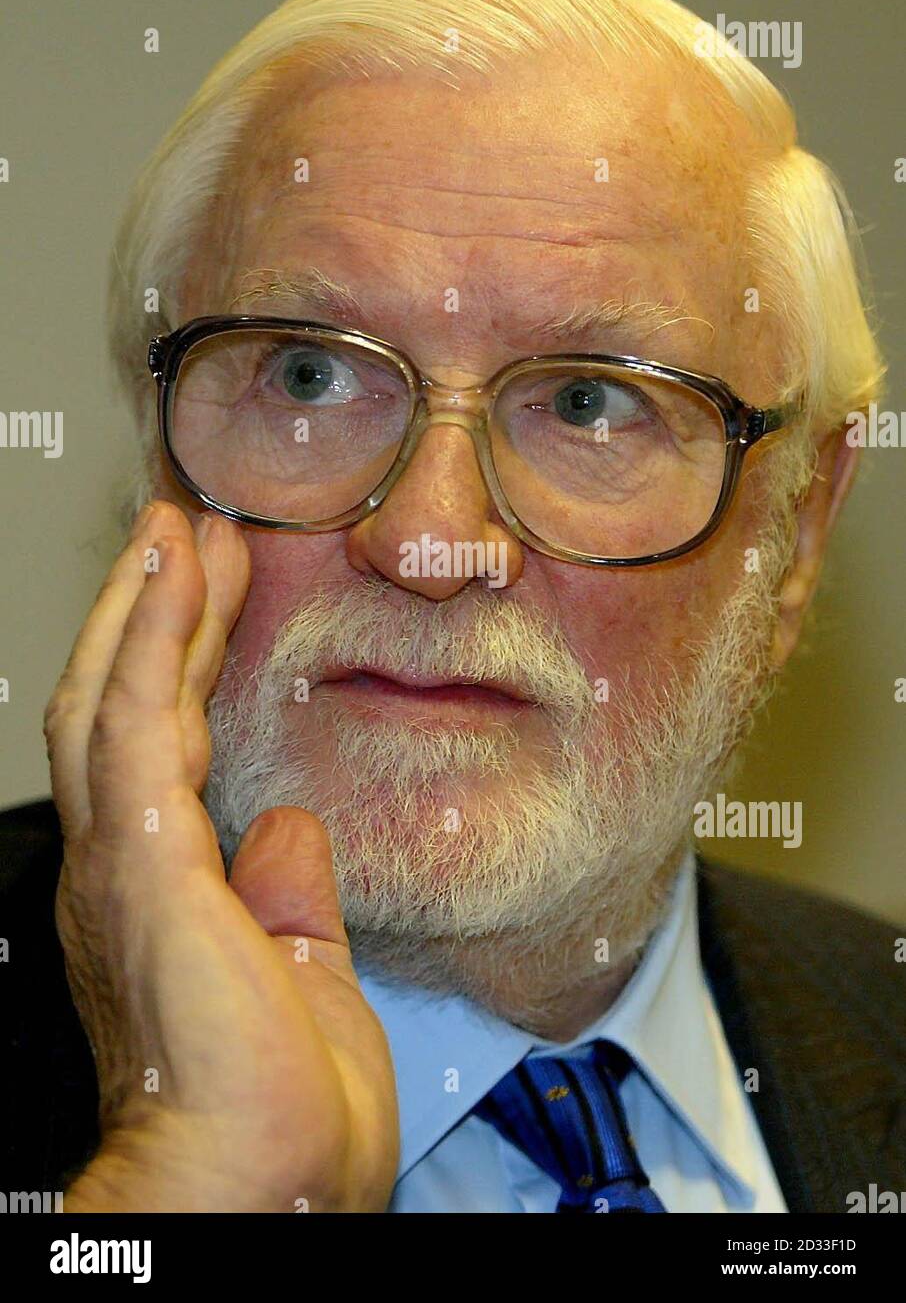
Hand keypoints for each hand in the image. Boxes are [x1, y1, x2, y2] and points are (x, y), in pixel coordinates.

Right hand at [44, 500, 398, 1211]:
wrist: (252, 1197)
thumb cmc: (275, 1126)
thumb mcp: (299, 985)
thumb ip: (290, 901)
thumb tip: (290, 831)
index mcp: (158, 899)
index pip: (156, 750)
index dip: (175, 669)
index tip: (209, 598)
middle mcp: (120, 871)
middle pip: (120, 709)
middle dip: (153, 618)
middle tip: (184, 538)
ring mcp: (122, 863)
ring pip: (114, 696)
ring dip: (146, 606)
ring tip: (176, 531)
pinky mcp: (143, 860)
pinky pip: (135, 718)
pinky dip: (150, 636)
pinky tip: (171, 569)